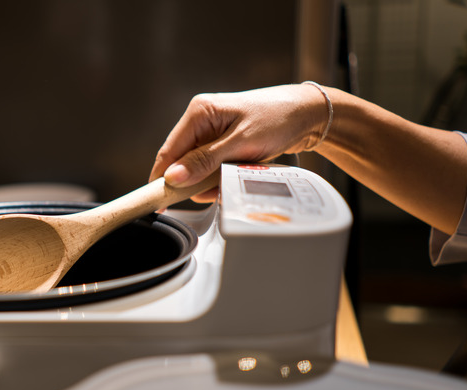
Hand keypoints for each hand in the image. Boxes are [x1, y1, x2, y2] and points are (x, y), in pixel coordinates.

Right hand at [149, 84, 324, 200]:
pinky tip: (239, 172)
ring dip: (212, 180)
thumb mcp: (240, 142)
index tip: (158, 201)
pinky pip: (212, 168)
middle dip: (196, 180)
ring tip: (237, 173)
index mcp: (199, 112)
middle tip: (215, 188)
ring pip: (197, 168)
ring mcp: (211, 132)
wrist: (308, 114)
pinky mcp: (222, 144)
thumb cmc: (278, 118)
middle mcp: (202, 120)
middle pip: (181, 162)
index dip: (162, 178)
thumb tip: (174, 177)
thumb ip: (205, 161)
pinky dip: (222, 176)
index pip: (169, 151)